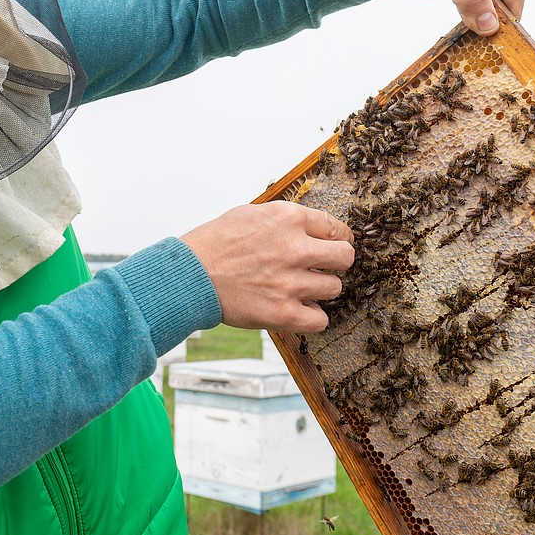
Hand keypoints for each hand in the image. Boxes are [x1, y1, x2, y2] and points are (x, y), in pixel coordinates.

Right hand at [181, 202, 354, 333]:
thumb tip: (310, 227)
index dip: (339, 238)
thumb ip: (285, 220)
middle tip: (324, 267)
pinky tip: (299, 310)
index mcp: (288, 218)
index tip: (337, 244)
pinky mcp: (282, 312)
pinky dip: (313, 317)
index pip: (336, 227)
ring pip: (334, 288)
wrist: (190, 274)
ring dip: (321, 289)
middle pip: (345, 257)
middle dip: (337, 262)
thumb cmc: (215, 243)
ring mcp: (290, 282)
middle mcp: (294, 248)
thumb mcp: (252, 214)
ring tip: (302, 289)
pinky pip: (320, 320)